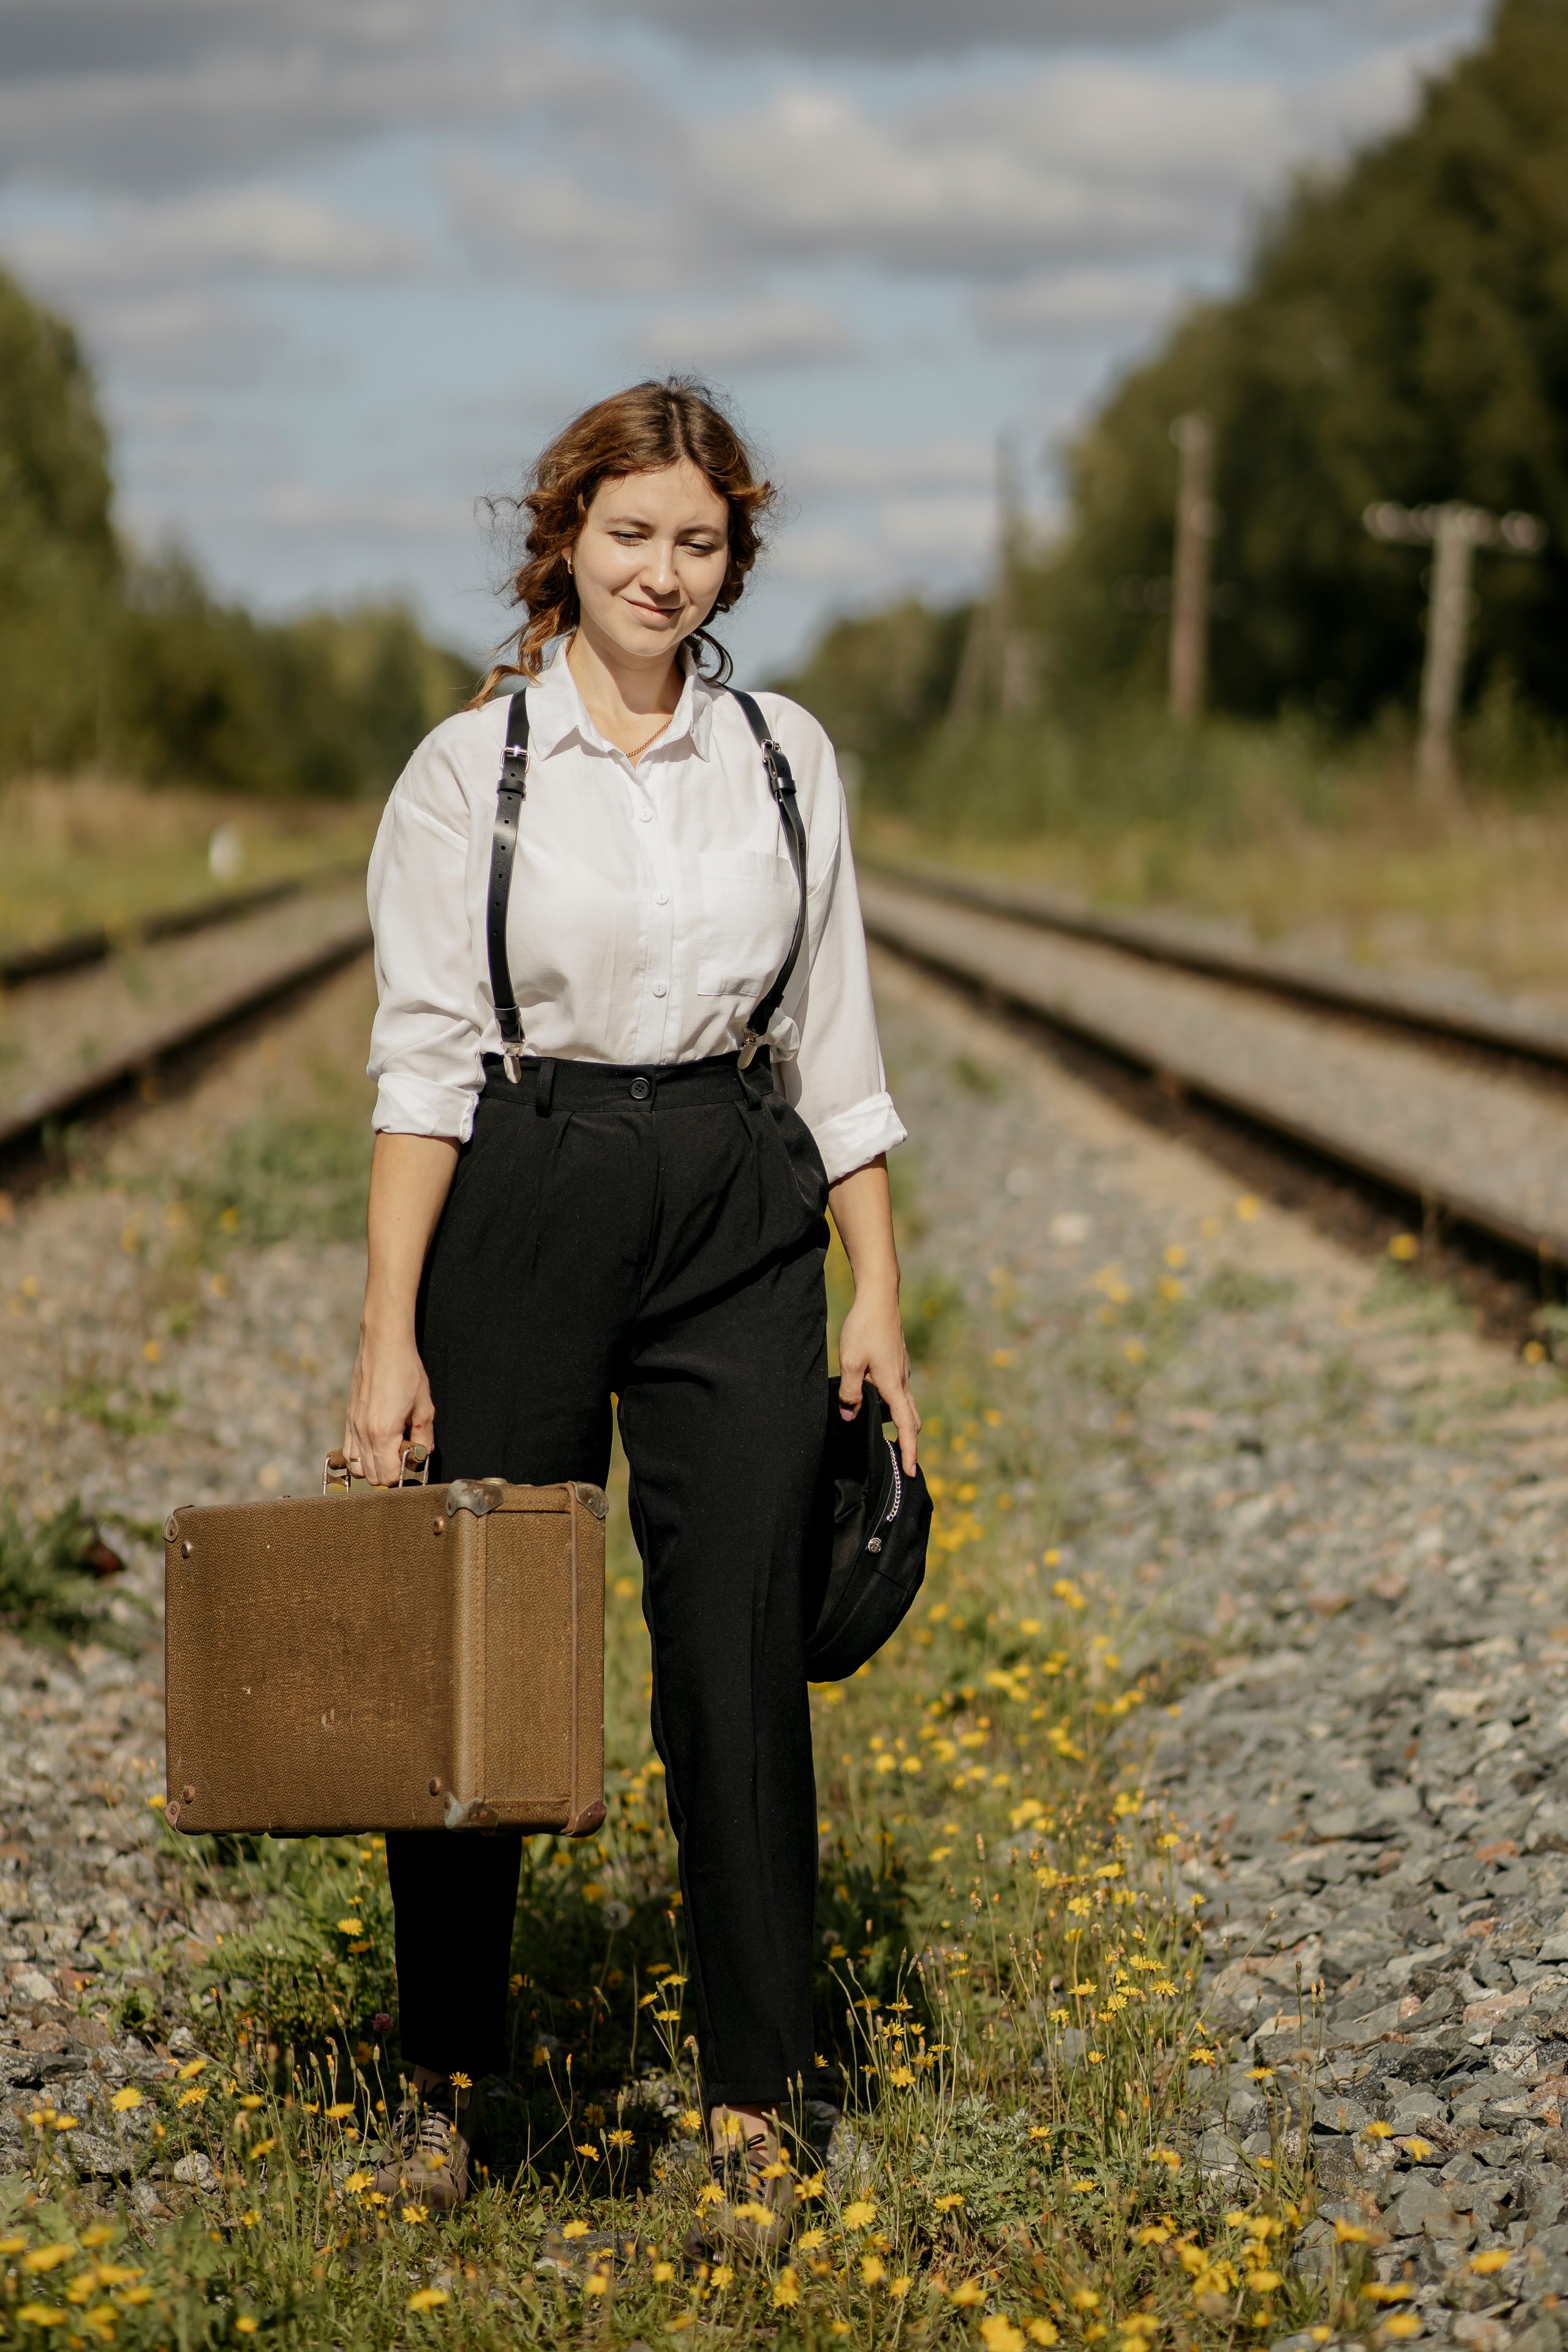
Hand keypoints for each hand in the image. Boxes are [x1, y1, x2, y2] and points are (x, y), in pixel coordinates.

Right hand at [343, 1321, 434, 1486]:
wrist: (383, 1345)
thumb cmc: (406, 1371)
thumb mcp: (424, 1406)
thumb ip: (424, 1436)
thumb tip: (422, 1453)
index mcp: (383, 1433)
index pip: (388, 1476)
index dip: (403, 1475)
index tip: (412, 1462)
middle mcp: (364, 1433)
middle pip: (372, 1476)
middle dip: (389, 1474)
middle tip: (404, 1456)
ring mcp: (353, 1426)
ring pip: (357, 1467)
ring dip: (373, 1467)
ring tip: (390, 1452)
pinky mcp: (348, 1418)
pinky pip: (348, 1450)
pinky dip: (360, 1456)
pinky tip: (376, 1444)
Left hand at [837, 1288, 919, 1473]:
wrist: (879, 1298)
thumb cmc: (864, 1328)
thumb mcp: (850, 1362)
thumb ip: (850, 1393)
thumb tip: (849, 1416)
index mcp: (893, 1385)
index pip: (907, 1426)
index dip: (909, 1451)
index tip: (910, 1471)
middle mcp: (902, 1380)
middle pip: (910, 1419)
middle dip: (906, 1441)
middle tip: (896, 1459)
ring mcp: (902, 1370)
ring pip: (901, 1403)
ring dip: (892, 1418)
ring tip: (870, 1425)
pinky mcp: (897, 1362)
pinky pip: (895, 1390)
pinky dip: (887, 1401)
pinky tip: (868, 1396)